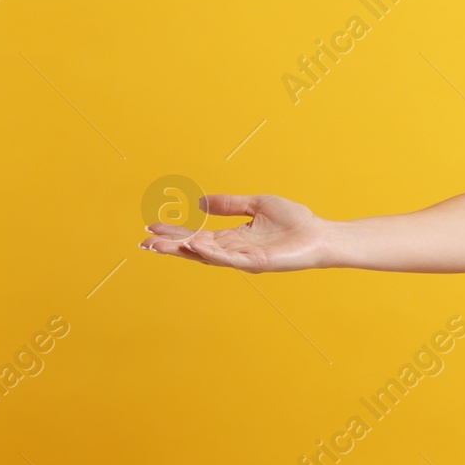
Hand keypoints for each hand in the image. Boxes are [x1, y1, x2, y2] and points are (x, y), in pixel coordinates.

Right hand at [140, 194, 332, 271]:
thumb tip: (199, 202)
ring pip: (207, 256)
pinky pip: (229, 258)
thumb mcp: (257, 205)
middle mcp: (234, 251)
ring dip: (182, 250)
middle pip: (195, 249)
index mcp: (233, 238)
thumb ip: (230, 204)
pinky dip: (210, 252)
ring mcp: (244, 259)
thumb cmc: (294, 221)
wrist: (321, 235)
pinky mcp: (257, 263)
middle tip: (144, 241)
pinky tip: (194, 245)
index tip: (151, 225)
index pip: (197, 235)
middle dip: (169, 246)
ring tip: (159, 245)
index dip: (175, 232)